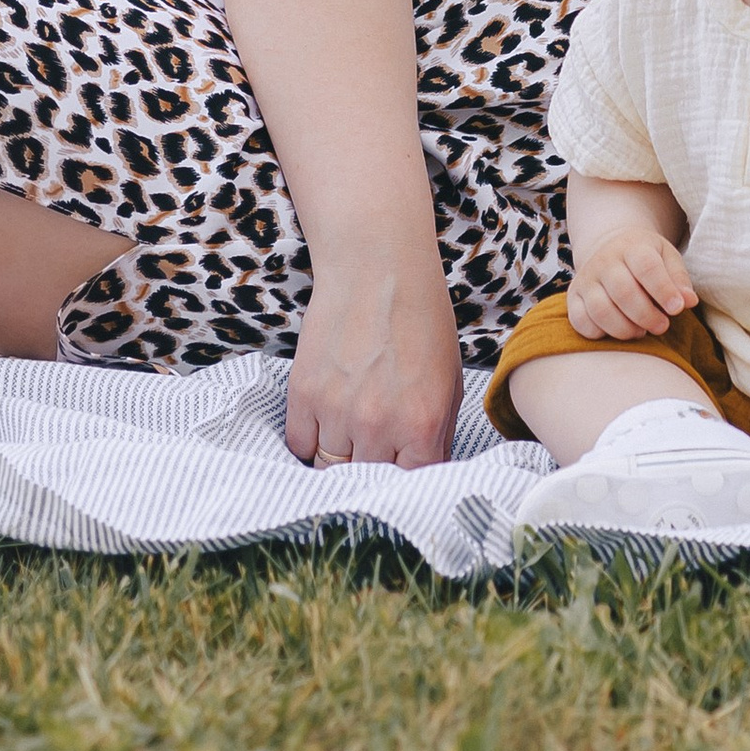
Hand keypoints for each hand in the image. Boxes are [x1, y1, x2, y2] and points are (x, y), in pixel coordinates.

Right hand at [284, 247, 463, 467]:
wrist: (378, 267)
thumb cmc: (420, 318)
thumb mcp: (449, 379)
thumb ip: (437, 433)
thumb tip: (425, 472)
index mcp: (422, 423)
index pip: (412, 483)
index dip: (408, 478)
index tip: (402, 467)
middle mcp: (378, 425)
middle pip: (367, 480)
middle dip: (373, 467)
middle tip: (375, 444)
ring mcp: (337, 411)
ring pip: (330, 467)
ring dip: (340, 454)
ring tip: (351, 425)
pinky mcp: (303, 394)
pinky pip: (300, 443)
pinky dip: (311, 438)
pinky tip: (326, 416)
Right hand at [566, 222, 693, 340]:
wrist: (609, 246)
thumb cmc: (646, 258)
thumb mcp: (667, 257)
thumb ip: (678, 279)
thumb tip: (689, 301)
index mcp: (632, 246)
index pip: (646, 267)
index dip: (663, 290)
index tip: (677, 309)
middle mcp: (604, 260)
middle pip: (623, 291)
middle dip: (646, 315)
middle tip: (662, 326)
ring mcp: (586, 279)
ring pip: (600, 309)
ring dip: (624, 328)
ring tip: (641, 331)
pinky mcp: (573, 297)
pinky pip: (580, 321)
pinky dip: (599, 333)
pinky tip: (617, 331)